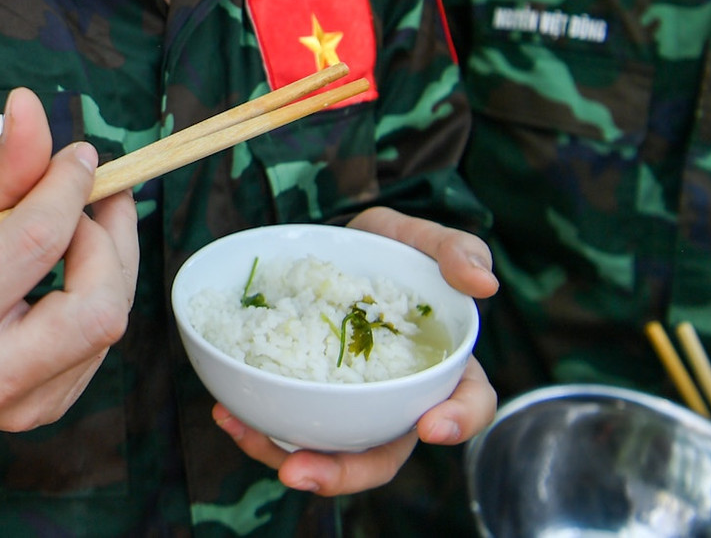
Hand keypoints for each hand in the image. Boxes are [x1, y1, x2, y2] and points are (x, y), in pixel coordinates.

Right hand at [0, 87, 138, 508]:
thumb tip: (31, 103)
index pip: (32, 244)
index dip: (67, 186)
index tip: (79, 154)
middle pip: (96, 306)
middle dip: (107, 239)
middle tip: (92, 198)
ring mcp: (19, 409)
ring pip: (109, 325)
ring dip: (112, 261)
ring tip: (87, 221)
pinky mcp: (45, 413)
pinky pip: (100, 344)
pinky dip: (98, 293)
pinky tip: (69, 269)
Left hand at [211, 206, 500, 495]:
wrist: (336, 245)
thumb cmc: (390, 247)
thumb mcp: (421, 238)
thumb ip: (455, 250)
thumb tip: (483, 283)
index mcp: (444, 367)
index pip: (469, 403)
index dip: (458, 422)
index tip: (431, 427)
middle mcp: (399, 400)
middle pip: (385, 453)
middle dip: (343, 472)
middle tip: (299, 472)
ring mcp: (352, 406)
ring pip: (330, 451)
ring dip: (286, 457)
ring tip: (244, 433)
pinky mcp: (311, 400)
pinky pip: (290, 426)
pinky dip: (257, 428)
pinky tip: (227, 411)